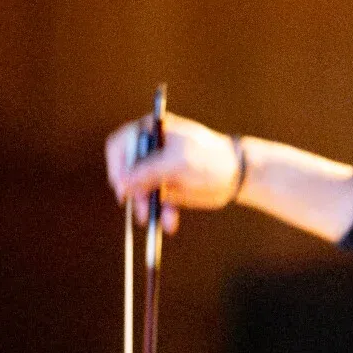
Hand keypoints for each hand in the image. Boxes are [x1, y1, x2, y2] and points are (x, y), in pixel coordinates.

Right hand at [105, 111, 243, 231]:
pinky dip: (160, 214)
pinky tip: (171, 221)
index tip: (121, 187)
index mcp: (151, 130)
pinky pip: (153, 203)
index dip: (116, 165)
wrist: (236, 175)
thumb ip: (148, 171)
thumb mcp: (178, 162)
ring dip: (146, 207)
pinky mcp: (164, 187)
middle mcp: (149, 148)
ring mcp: (155, 169)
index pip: (120, 145)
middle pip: (125, 171)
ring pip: (137, 191)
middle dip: (133, 192)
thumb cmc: (210, 158)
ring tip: (158, 219)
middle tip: (141, 210)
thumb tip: (120, 183)